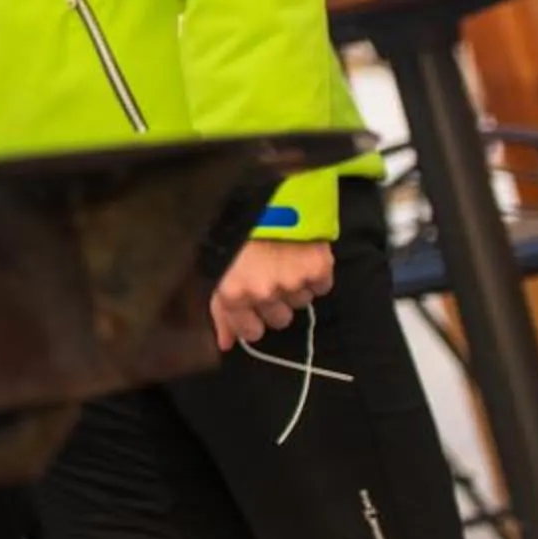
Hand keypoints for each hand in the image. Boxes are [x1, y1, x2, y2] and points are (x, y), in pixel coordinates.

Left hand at [210, 238, 335, 350]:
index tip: (253, 306)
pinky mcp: (318, 267)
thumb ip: (220, 310)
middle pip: (279, 319)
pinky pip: (322, 286)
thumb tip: (225, 344)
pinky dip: (315, 273)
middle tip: (268, 275)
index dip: (253, 319)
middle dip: (274, 302)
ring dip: (294, 285)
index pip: (252, 332)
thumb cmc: (232, 229)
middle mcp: (263, 293)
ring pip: (300, 302)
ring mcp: (292, 281)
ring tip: (282, 258)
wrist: (262, 194)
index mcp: (234, 294)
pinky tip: (301, 254)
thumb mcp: (216, 268)